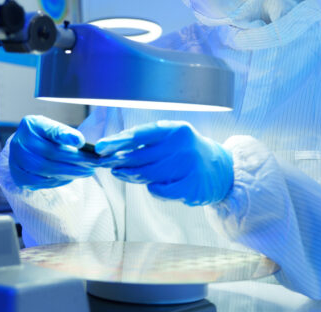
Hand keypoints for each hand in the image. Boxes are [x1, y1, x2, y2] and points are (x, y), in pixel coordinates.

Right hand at [8, 115, 97, 189]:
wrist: (23, 150)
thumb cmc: (43, 137)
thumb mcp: (52, 128)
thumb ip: (64, 133)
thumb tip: (79, 142)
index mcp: (31, 125)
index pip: (50, 131)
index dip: (66, 136)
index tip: (82, 142)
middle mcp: (20, 143)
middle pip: (51, 154)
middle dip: (76, 160)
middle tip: (94, 163)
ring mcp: (17, 162)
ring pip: (48, 170)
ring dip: (71, 172)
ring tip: (88, 171)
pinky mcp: (20, 178)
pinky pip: (43, 182)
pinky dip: (60, 180)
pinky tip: (72, 177)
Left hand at [95, 120, 232, 205]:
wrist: (220, 170)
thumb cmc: (185, 152)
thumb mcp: (170, 138)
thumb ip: (146, 142)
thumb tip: (112, 150)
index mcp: (175, 129)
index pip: (140, 134)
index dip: (117, 142)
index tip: (100, 148)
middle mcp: (183, 146)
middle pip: (141, 157)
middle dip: (119, 162)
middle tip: (105, 164)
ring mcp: (188, 167)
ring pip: (147, 175)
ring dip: (130, 176)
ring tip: (121, 173)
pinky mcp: (191, 186)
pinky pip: (160, 190)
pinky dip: (152, 188)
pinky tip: (152, 185)